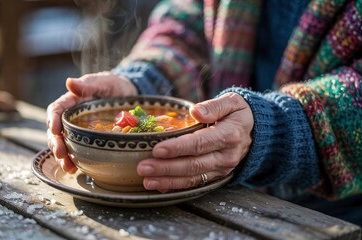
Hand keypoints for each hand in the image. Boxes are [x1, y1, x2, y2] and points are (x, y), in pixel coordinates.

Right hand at [46, 72, 136, 172]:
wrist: (130, 96)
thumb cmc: (115, 86)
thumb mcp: (104, 82)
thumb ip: (88, 83)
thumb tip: (69, 82)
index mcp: (72, 101)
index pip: (56, 109)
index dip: (52, 120)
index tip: (54, 130)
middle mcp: (71, 117)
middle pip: (56, 131)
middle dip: (56, 143)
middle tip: (61, 154)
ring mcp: (78, 130)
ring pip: (63, 143)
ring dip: (62, 156)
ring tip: (67, 166)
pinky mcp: (87, 140)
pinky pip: (76, 150)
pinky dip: (73, 161)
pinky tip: (75, 168)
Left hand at [136, 92, 253, 191]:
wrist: (255, 132)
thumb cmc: (237, 114)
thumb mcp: (233, 102)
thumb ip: (214, 106)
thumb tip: (196, 111)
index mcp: (229, 135)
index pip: (199, 143)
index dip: (178, 148)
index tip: (157, 149)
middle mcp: (226, 156)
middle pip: (193, 165)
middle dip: (166, 168)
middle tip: (144, 167)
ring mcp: (221, 169)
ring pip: (192, 178)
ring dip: (168, 180)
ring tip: (147, 180)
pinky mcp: (216, 176)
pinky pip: (194, 184)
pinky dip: (175, 186)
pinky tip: (158, 186)